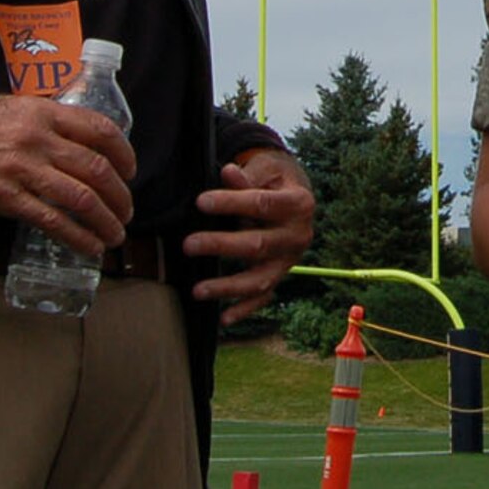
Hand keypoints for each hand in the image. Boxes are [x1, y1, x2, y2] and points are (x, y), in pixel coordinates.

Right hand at [0, 95, 135, 254]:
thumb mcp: (11, 109)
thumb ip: (45, 124)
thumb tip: (78, 143)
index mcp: (42, 112)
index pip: (101, 130)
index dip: (124, 154)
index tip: (131, 171)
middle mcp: (36, 138)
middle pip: (96, 168)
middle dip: (120, 194)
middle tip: (126, 210)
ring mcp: (20, 168)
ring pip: (81, 197)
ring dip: (105, 219)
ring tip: (114, 233)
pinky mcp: (3, 198)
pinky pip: (51, 220)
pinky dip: (77, 236)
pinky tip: (89, 246)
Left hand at [184, 150, 314, 326]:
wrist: (295, 194)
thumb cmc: (274, 179)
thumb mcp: (266, 169)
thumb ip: (247, 176)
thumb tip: (229, 173)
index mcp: (299, 204)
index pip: (262, 205)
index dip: (231, 203)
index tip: (201, 202)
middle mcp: (299, 235)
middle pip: (259, 245)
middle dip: (221, 246)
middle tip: (188, 244)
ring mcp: (290, 260)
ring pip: (260, 279)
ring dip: (228, 287)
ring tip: (198, 290)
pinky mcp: (280, 275)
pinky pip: (263, 296)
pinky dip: (245, 309)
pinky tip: (224, 318)